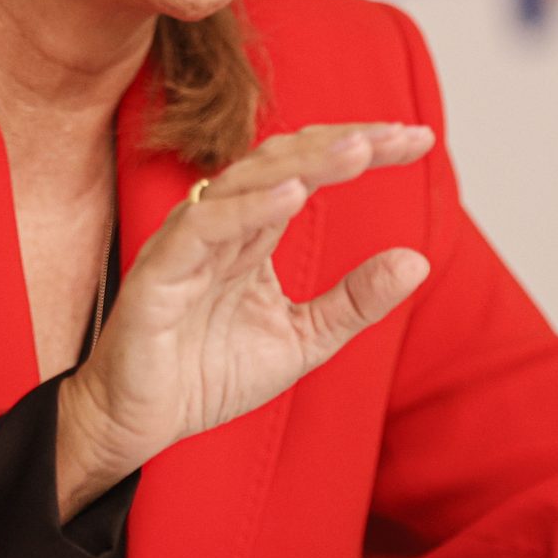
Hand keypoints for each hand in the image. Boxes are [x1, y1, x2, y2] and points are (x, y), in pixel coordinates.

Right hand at [54, 122, 434, 512]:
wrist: (137, 424)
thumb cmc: (207, 374)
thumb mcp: (303, 339)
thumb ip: (354, 300)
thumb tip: (419, 260)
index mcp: (256, 229)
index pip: (312, 167)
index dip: (363, 147)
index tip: (420, 139)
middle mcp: (223, 222)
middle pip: (286, 159)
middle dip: (346, 142)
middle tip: (403, 134)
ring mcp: (190, 240)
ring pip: (248, 181)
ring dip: (306, 163)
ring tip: (360, 151)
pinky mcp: (160, 271)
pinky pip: (204, 227)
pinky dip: (248, 208)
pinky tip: (293, 195)